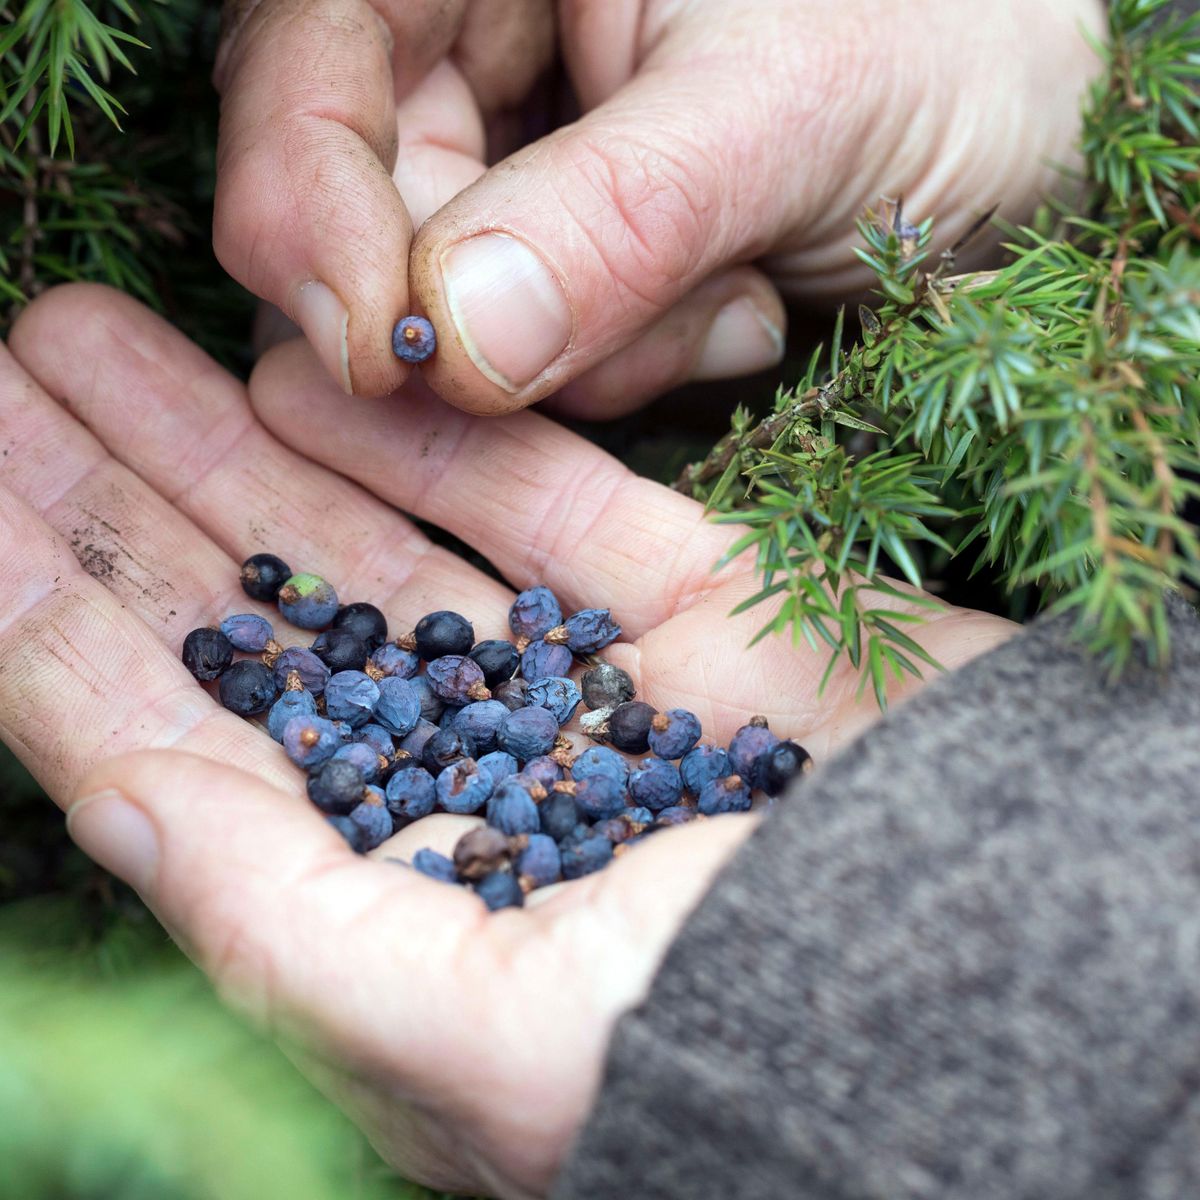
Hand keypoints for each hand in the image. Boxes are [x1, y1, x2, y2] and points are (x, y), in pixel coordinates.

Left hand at [0, 284, 1013, 1195]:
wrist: (1005, 986)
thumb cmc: (729, 1055)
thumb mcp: (471, 1039)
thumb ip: (282, 928)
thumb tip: (110, 804)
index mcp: (398, 903)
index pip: (179, 747)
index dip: (54, 622)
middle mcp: (475, 783)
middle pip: (263, 620)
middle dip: (127, 497)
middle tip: (15, 374)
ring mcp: (586, 686)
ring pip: (381, 544)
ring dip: (243, 438)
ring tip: (114, 333)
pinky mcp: (698, 612)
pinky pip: (541, 503)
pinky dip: (435, 440)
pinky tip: (313, 367)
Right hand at [213, 0, 1103, 410]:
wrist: (1032, 138)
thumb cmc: (951, 52)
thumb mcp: (798, 108)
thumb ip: (620, 214)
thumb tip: (451, 341)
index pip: (309, 60)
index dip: (308, 209)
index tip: (382, 356)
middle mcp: (487, 45)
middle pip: (365, 204)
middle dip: (484, 310)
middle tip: (636, 330)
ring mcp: (528, 168)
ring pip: (458, 310)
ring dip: (600, 345)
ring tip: (746, 290)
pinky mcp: (574, 268)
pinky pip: (541, 363)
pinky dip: (639, 368)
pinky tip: (748, 309)